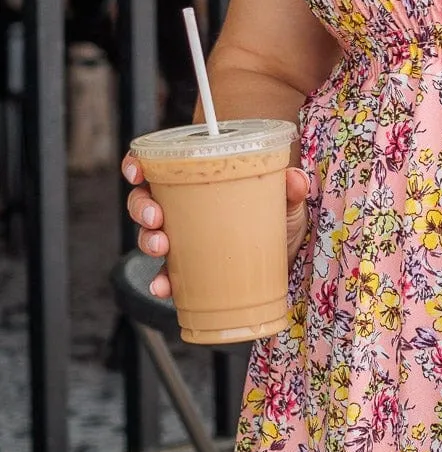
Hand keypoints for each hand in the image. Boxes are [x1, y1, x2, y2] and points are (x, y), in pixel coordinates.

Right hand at [121, 154, 312, 300]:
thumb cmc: (278, 220)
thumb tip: (294, 178)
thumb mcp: (286, 202)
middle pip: (143, 202)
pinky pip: (166, 276)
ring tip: (162, 246)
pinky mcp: (189, 272)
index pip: (156, 167)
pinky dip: (161, 281)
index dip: (137, 166)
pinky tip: (163, 286)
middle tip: (156, 217)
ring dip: (147, 241)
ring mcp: (183, 242)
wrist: (288, 260)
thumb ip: (291, 188)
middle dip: (141, 208)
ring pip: (150, 236)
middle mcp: (182, 211)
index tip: (138, 172)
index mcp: (197, 183)